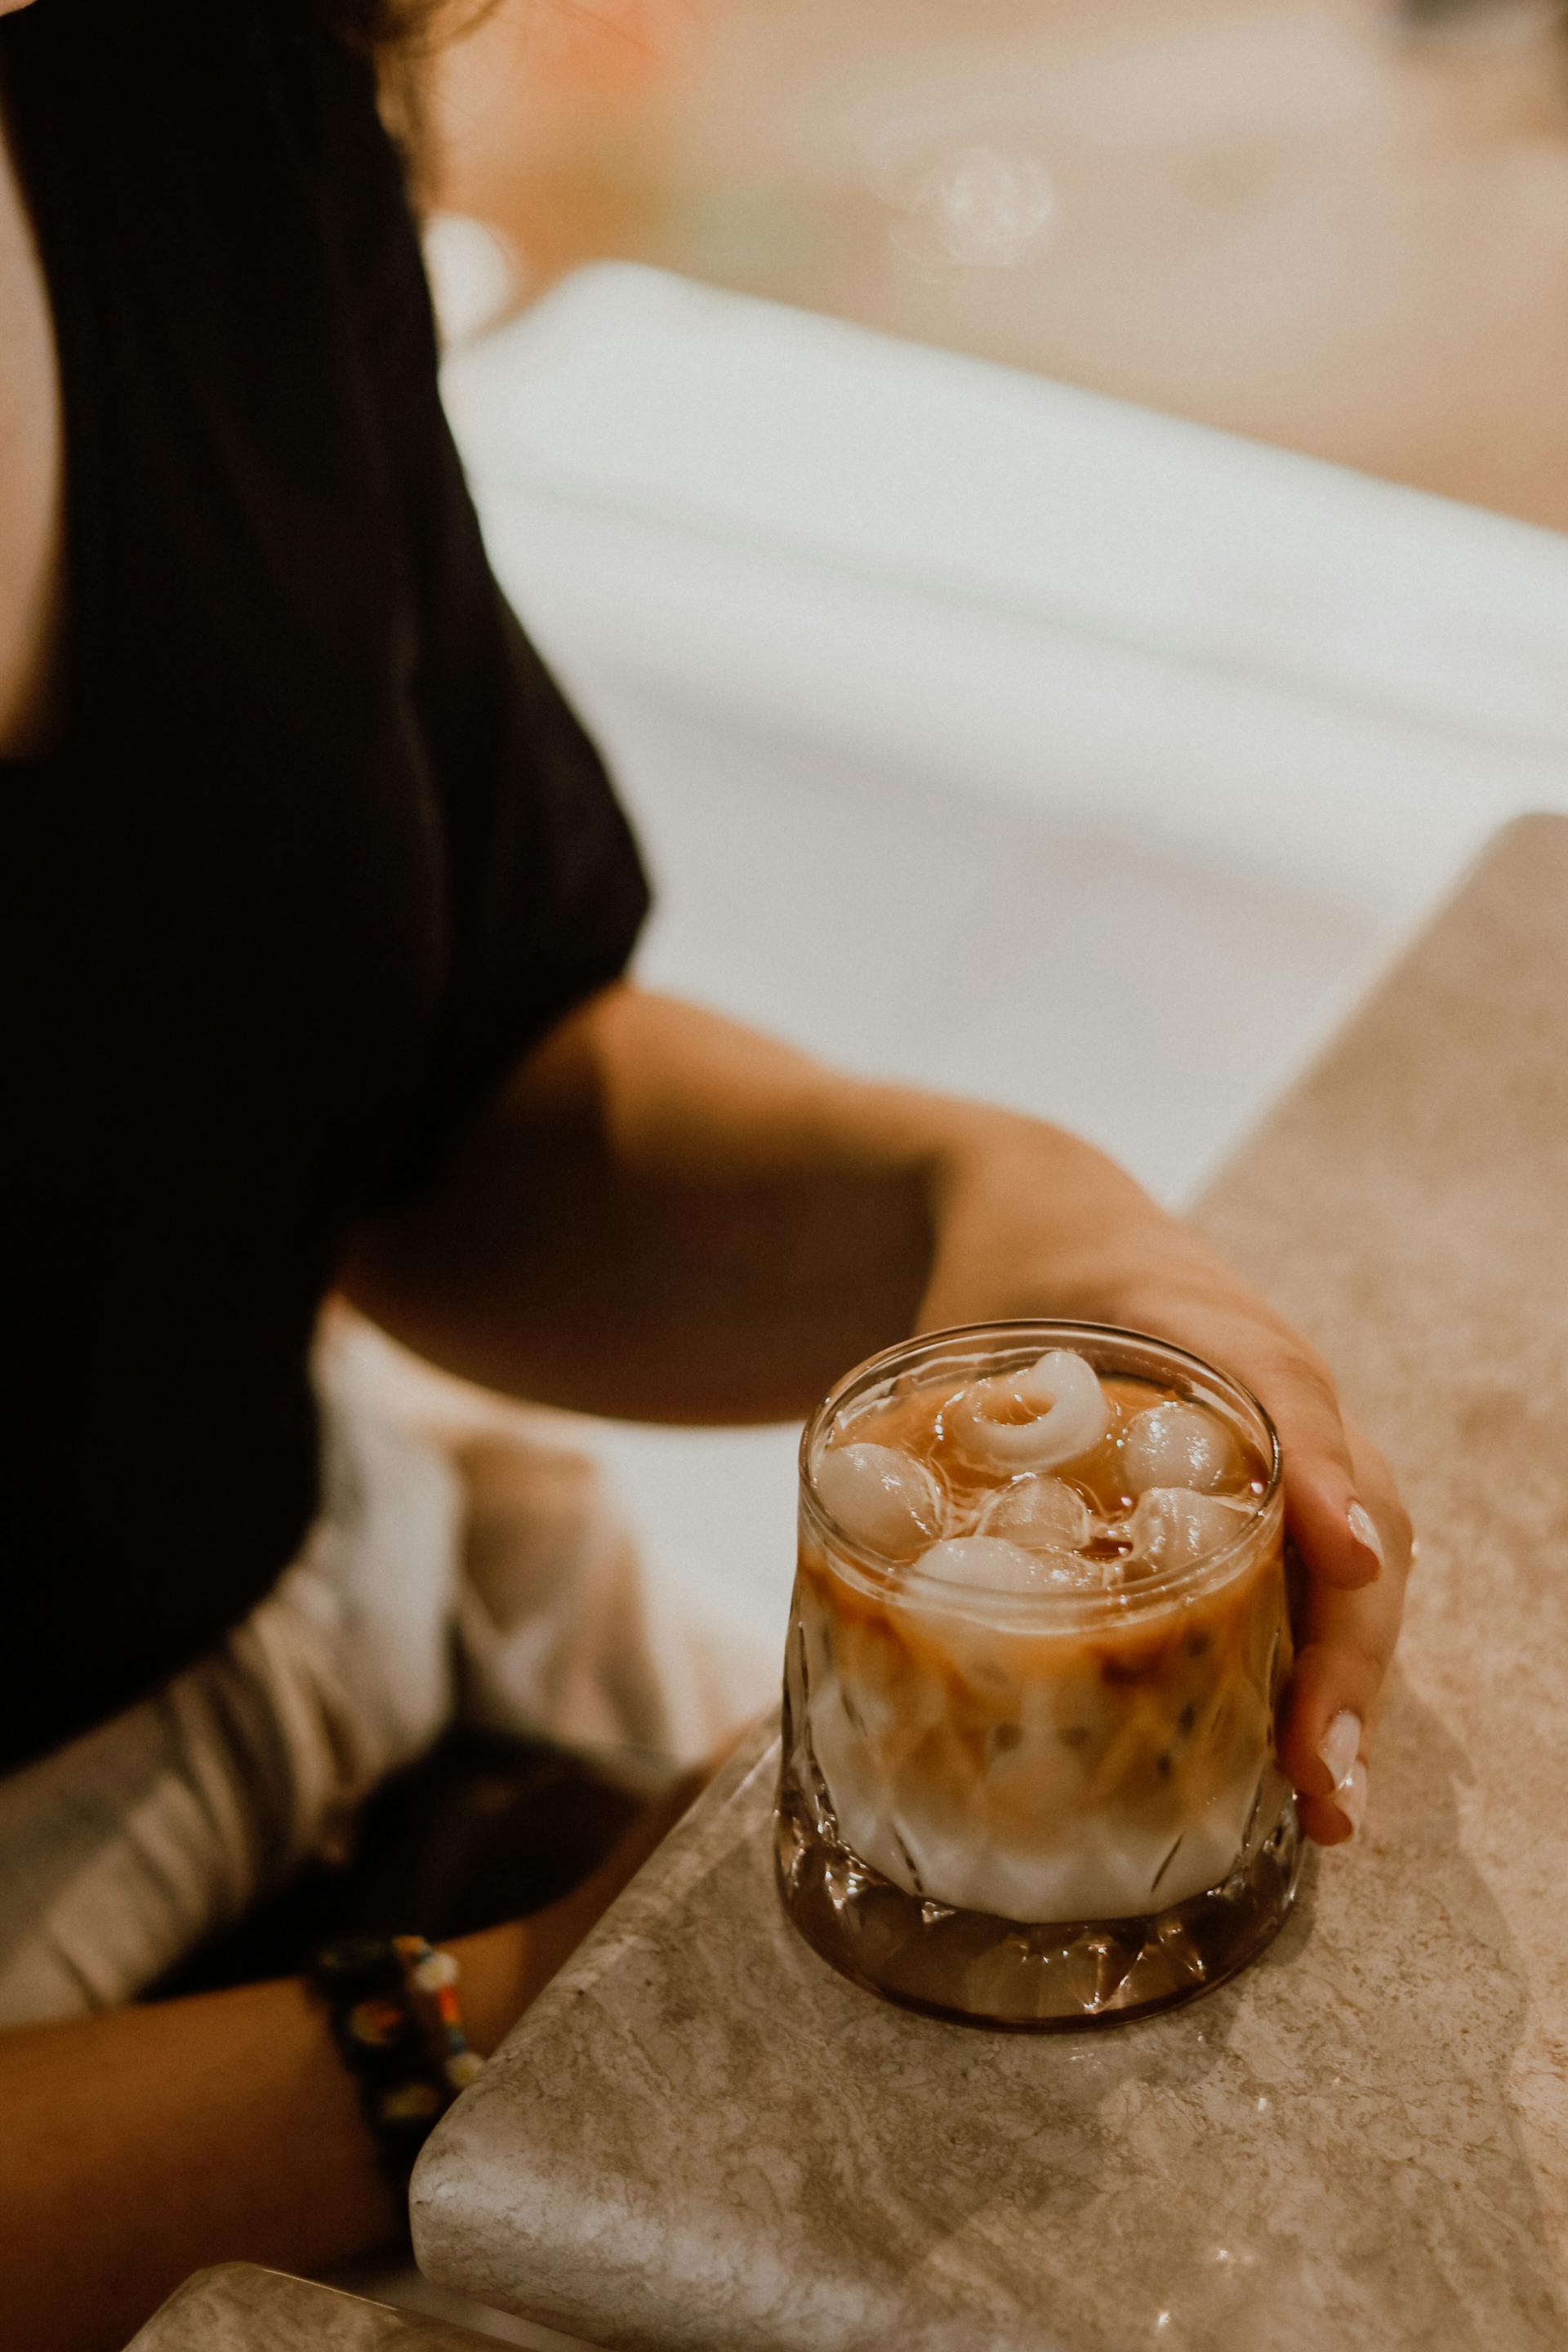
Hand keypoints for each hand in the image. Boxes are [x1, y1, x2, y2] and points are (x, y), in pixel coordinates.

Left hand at [916, 1115, 1414, 1844]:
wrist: (1043, 1218)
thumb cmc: (1002, 1272)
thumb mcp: (962, 1320)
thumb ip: (920, 1410)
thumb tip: (835, 1565)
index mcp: (1197, 1317)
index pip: (1283, 1389)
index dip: (1317, 1474)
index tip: (1337, 1556)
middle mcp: (1275, 1382)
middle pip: (1356, 1507)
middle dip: (1345, 1641)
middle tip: (1314, 1766)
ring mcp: (1292, 1442)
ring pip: (1361, 1558)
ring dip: (1349, 1680)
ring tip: (1324, 1806)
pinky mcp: (1277, 1498)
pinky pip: (1325, 1580)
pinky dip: (1323, 1670)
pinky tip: (1301, 1774)